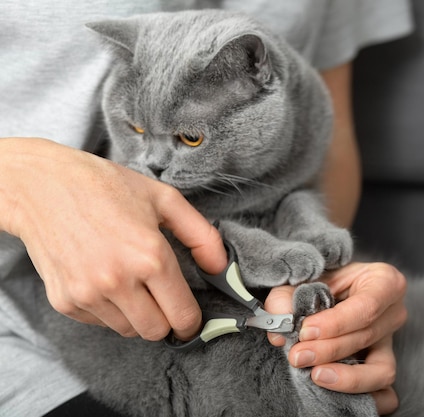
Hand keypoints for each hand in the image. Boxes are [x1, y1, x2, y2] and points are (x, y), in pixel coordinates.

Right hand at [0, 137, 226, 340]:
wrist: (42, 185)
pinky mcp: (65, 301)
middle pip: (156, 331)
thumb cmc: (106, 187)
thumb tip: (220, 269)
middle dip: (166, 319)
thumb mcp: (164, 199)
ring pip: (128, 331)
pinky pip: (100, 323)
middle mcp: (118, 280)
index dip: (192, 320)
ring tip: (130, 281)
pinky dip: (109, 310)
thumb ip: (201, 236)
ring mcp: (88, 293)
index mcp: (149, 256)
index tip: (191, 317)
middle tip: (161, 297)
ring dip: (136, 315)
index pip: (182, 315)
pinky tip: (105, 279)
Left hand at [265, 262, 407, 414]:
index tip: (305, 331)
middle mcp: (394, 312)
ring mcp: (391, 342)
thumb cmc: (322, 281)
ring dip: (348, 378)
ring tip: (316, 375)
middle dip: (329, 350)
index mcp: (384, 281)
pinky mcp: (384, 367)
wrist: (330, 290)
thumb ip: (287, 297)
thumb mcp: (304, 278)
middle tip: (297, 355)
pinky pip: (385, 394)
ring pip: (381, 370)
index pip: (366, 307)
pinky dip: (365, 398)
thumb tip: (278, 327)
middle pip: (367, 337)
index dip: (336, 323)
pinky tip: (335, 393)